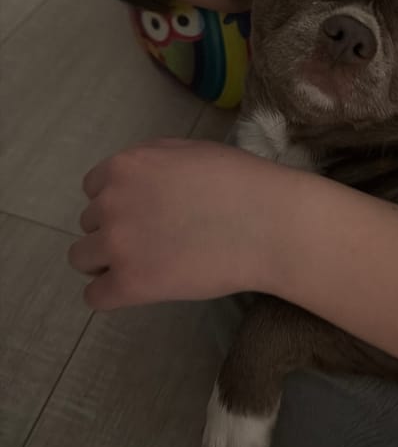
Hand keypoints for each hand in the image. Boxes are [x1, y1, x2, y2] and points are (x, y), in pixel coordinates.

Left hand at [68, 138, 279, 309]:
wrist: (266, 223)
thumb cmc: (238, 180)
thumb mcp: (189, 150)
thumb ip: (151, 159)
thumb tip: (134, 178)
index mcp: (124, 167)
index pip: (93, 189)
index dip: (119, 200)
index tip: (145, 212)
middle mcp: (111, 203)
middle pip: (89, 224)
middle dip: (116, 228)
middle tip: (154, 238)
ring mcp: (118, 245)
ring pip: (82, 259)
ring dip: (106, 261)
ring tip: (143, 264)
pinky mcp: (130, 284)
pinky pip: (95, 297)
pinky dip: (112, 294)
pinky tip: (140, 288)